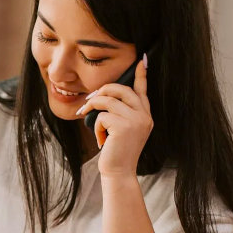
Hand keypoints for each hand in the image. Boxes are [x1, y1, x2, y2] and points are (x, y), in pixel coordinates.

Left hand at [76, 54, 151, 177]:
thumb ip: (120, 112)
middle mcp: (144, 115)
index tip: (142, 59)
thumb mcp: (122, 129)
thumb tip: (102, 95)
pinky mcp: (124, 127)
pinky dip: (96, 126)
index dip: (141, 74)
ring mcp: (136, 120)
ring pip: (108, 100)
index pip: (142, 90)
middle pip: (121, 89)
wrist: (119, 172)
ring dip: (93, 108)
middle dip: (102, 91)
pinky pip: (102, 116)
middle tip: (90, 100)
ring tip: (88, 119)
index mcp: (145, 115)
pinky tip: (101, 139)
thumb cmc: (117, 151)